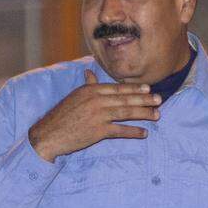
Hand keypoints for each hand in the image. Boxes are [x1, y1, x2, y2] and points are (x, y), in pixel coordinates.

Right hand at [28, 69, 160, 161]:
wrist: (49, 134)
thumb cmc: (61, 116)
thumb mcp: (74, 97)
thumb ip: (87, 85)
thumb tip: (89, 73)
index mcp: (91, 90)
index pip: (118, 88)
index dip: (134, 88)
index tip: (148, 88)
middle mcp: (96, 100)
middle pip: (125, 98)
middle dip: (144, 99)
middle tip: (159, 100)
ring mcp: (98, 115)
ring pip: (126, 112)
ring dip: (144, 114)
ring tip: (156, 115)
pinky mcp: (98, 131)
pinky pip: (120, 131)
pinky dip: (133, 132)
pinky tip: (144, 133)